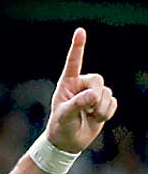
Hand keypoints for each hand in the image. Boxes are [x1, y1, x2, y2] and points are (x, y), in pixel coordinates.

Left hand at [46, 28, 116, 152]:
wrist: (68, 142)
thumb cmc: (60, 126)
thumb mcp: (64, 116)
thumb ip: (77, 104)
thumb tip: (94, 95)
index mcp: (67, 84)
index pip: (74, 63)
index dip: (78, 47)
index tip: (80, 31)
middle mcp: (81, 86)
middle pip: (98, 80)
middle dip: (96, 95)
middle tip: (88, 109)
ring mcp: (94, 94)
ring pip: (107, 93)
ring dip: (100, 108)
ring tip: (90, 116)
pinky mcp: (103, 103)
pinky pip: (113, 103)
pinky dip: (107, 113)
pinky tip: (96, 118)